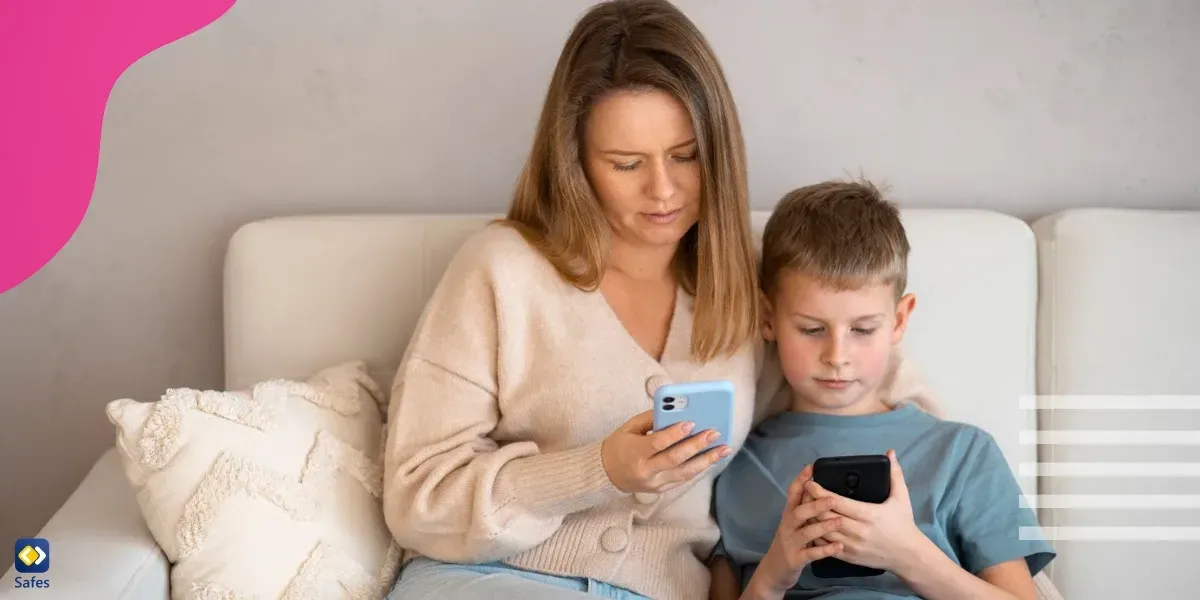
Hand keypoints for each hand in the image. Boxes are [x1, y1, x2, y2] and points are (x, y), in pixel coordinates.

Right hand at [600, 411, 731, 493]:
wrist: (606, 473)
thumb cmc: (619, 446)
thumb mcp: (628, 427)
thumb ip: (650, 419)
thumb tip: (675, 410)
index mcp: (634, 453)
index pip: (657, 443)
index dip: (674, 434)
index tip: (691, 423)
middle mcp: (645, 471)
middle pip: (675, 459)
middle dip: (697, 446)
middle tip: (714, 434)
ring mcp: (654, 483)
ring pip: (684, 473)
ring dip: (706, 461)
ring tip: (723, 449)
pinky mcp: (661, 490)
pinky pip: (683, 479)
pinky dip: (698, 468)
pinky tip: (711, 459)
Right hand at [751, 465, 844, 594]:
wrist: (773, 571)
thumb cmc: (789, 544)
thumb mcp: (793, 524)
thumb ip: (805, 509)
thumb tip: (821, 490)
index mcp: (788, 515)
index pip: (793, 493)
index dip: (801, 479)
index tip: (812, 467)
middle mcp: (788, 526)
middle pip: (799, 512)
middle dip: (815, 504)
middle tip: (833, 499)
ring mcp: (790, 543)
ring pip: (806, 532)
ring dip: (823, 526)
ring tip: (840, 521)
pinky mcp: (795, 559)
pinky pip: (811, 554)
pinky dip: (825, 550)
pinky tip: (838, 547)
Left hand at [805, 449, 924, 571]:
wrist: (908, 556)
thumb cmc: (903, 524)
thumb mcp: (902, 498)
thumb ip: (895, 474)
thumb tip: (891, 452)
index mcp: (868, 514)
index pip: (836, 502)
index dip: (820, 492)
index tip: (810, 483)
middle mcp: (858, 530)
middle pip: (825, 516)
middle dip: (812, 503)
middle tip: (804, 493)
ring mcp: (852, 545)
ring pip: (822, 531)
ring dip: (811, 519)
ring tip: (805, 507)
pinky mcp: (849, 556)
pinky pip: (826, 546)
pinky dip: (816, 535)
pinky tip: (812, 526)